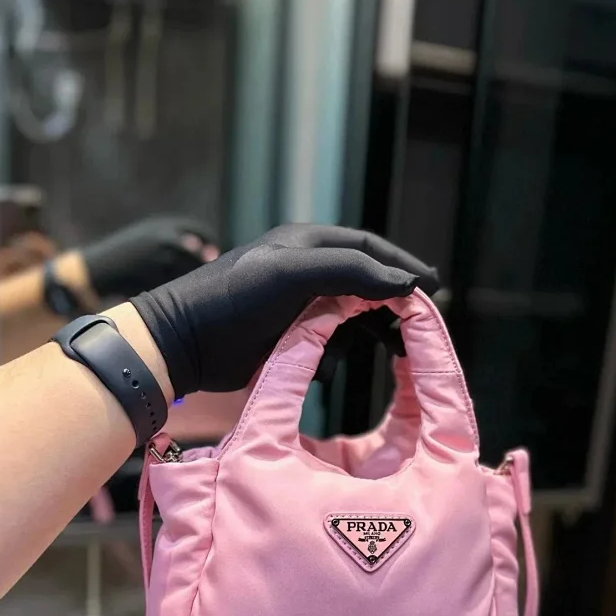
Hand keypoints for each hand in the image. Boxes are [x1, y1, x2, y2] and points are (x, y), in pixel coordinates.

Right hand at [82, 216, 216, 298]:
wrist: (97, 267)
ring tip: (193, 285)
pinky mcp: (154, 278)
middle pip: (197, 253)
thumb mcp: (146, 236)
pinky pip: (176, 286)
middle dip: (205, 264)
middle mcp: (163, 239)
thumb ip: (173, 239)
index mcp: (162, 225)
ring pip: (189, 271)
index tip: (214, 254)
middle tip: (209, 273)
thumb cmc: (126, 253)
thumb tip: (204, 251)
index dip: (210, 242)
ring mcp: (159, 259)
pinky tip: (178, 294)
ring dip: (194, 278)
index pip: (199, 229)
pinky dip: (180, 290)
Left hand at [130, 225, 438, 396]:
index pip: (369, 248)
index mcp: (308, 244)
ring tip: (387, 354)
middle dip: (390, 306)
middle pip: (365, 284)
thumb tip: (403, 281)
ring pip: (349, 319)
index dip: (402, 265)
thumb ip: (350, 271)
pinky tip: (328, 372)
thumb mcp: (293, 275)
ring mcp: (296, 306)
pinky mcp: (286, 337)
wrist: (184, 342)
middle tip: (417, 328)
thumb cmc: (233, 300)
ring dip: (365, 337)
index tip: (432, 287)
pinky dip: (335, 358)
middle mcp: (306, 270)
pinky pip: (327, 345)